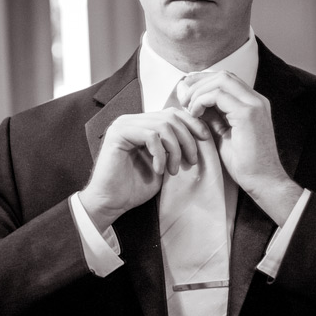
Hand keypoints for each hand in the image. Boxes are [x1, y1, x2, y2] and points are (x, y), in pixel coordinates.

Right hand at [79, 108, 210, 230]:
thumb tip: (199, 135)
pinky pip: (150, 136)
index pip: (173, 113)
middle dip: (187, 139)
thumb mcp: (163, 164)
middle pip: (171, 117)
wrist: (110, 203)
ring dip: (175, 150)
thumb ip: (174, 148)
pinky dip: (160, 154)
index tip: (205, 139)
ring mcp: (123, 125)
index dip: (192, 123)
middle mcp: (131, 120)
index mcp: (142, 124)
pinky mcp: (118, 134)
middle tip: (191, 161)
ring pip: (163, 125)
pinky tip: (159, 170)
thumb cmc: (134, 187)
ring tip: (174, 170)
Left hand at [178, 71, 301, 223]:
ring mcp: (254, 104)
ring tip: (187, 107)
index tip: (186, 92)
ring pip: (221, 80)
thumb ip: (213, 117)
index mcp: (253, 103)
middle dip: (199, 82)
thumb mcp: (224, 135)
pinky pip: (218, 95)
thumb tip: (195, 105)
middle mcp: (257, 99)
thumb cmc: (244, 164)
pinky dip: (202, 100)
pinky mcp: (248, 113)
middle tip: (182, 96)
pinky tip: (194, 114)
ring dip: (199, 91)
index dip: (204, 81)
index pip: (227, 80)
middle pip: (223, 75)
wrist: (263, 181)